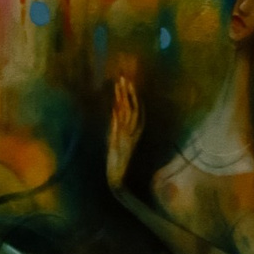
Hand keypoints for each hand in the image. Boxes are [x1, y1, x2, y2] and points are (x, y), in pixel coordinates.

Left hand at [107, 77, 143, 192]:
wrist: (117, 176)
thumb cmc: (117, 159)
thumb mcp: (117, 140)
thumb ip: (117, 126)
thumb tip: (115, 112)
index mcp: (136, 131)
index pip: (138, 109)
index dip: (134, 95)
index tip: (130, 82)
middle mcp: (134, 132)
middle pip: (133, 107)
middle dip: (129, 92)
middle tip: (124, 78)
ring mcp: (126, 136)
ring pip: (127, 112)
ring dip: (123, 98)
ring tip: (119, 85)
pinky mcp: (118, 141)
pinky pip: (119, 125)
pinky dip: (117, 113)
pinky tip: (114, 104)